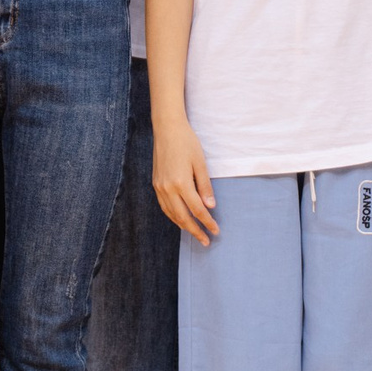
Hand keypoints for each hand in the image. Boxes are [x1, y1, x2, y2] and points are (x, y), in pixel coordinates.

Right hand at [151, 114, 219, 242]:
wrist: (167, 129)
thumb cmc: (187, 143)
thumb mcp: (200, 163)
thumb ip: (205, 187)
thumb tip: (210, 207)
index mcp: (181, 183)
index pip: (197, 210)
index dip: (207, 222)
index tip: (216, 231)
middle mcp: (168, 188)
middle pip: (183, 217)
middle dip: (195, 231)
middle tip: (206, 241)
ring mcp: (160, 187)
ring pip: (172, 214)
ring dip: (184, 226)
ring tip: (195, 233)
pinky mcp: (156, 184)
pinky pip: (164, 207)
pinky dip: (173, 216)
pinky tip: (181, 220)